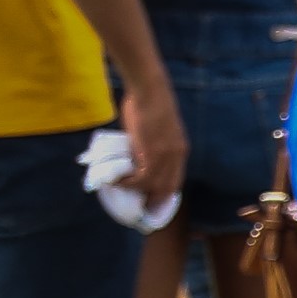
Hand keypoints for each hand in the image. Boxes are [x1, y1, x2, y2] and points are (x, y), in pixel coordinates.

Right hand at [115, 80, 187, 212]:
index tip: (151, 202)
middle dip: (153, 201)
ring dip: (136, 192)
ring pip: (154, 187)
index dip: (164, 194)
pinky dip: (128, 183)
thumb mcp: (153, 129)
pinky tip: (116, 180)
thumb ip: (147, 145)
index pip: (175, 181)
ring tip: (120, 188)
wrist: (149, 90)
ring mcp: (166, 156)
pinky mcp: (153, 154)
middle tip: (137, 207)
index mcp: (180, 150)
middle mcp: (177, 156)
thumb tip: (133, 157)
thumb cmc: (148, 103)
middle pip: (168, 189)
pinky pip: (141, 179)